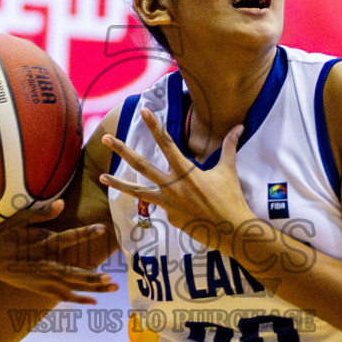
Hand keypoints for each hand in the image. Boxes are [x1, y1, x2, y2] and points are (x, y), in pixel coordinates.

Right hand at [0, 200, 115, 303]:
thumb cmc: (5, 236)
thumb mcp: (19, 220)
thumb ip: (41, 214)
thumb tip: (61, 203)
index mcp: (41, 245)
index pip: (67, 238)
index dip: (84, 233)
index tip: (101, 228)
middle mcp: (44, 265)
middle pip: (71, 273)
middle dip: (91, 276)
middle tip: (109, 277)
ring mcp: (43, 280)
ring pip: (72, 286)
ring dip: (92, 288)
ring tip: (112, 287)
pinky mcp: (42, 288)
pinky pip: (63, 296)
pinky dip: (78, 299)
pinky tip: (94, 302)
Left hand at [100, 108, 252, 256]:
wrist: (231, 231)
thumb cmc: (231, 199)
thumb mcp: (228, 170)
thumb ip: (229, 147)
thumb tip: (240, 126)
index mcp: (187, 172)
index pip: (167, 144)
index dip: (155, 126)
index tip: (144, 111)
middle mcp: (172, 186)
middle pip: (141, 166)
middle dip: (122, 151)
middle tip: (106, 139)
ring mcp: (168, 204)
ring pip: (138, 191)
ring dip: (118, 183)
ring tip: (101, 176)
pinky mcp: (169, 218)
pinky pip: (164, 205)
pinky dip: (169, 201)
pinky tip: (185, 206)